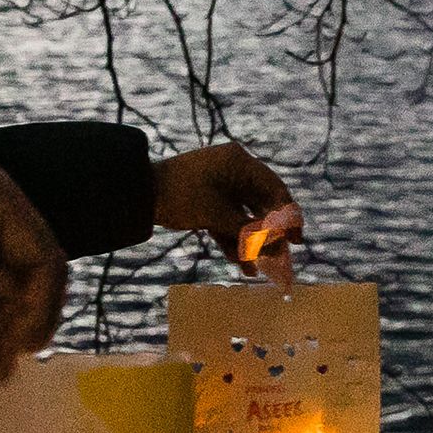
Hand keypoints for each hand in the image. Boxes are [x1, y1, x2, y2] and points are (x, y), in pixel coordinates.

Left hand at [152, 142, 300, 284]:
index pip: (275, 190)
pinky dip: (232, 240)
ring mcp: (220, 186)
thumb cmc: (180, 196)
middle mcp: (234, 172)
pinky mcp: (207, 201)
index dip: (288, 217)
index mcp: (240, 163)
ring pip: (244, 217)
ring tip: (255, 269)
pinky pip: (227, 221)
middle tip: (277, 259)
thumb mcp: (217, 215)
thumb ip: (249, 233)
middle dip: (267, 235)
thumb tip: (279, 250)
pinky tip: (240, 264)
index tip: (296, 241)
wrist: (136, 194)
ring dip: (249, 243)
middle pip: (261, 206)